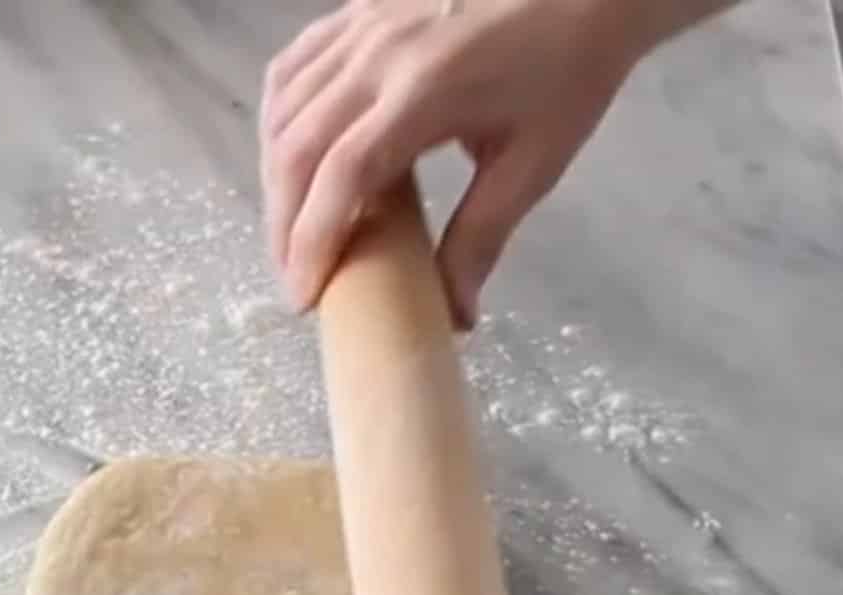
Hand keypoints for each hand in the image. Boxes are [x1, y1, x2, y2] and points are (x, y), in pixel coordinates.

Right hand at [259, 0, 639, 324]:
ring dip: (276, 177)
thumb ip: (482, 239)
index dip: (312, 241)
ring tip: (292, 228)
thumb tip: (454, 316)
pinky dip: (279, 120)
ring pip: (284, 108)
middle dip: (285, 223)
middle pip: (298, 147)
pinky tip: (290, 158)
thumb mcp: (531, 165)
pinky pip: (294, 67)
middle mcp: (380, 53)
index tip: (305, 295)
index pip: (343, 175)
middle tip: (294, 275)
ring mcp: (364, 25)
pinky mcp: (360, 11)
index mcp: (426, 92)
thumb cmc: (567, 72)